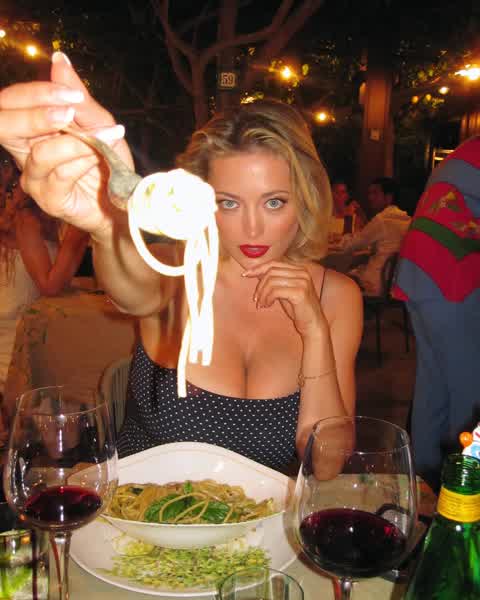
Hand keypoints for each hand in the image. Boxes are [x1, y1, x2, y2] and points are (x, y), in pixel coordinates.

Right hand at [0, 52, 131, 239]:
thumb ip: (77, 97)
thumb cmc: (108, 163)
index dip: (37, 93)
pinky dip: (85, 160)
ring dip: (79, 141)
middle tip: (72, 111)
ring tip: (107, 136)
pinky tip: (103, 156)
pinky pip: (61, 174)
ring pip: (41, 153)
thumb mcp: (98, 123)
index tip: (72, 92)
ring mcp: (34, 178)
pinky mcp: (48, 199)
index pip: (10, 102)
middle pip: (3, 125)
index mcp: (30, 129)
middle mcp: (24, 152)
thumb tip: (59, 60)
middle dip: (37, 113)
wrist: (124, 202)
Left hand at [243, 261, 328, 339]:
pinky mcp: (300, 292)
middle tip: (256, 298)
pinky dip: (267, 298)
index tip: (245, 275)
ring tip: (262, 304)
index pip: (274, 263)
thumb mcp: (284, 291)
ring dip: (262, 294)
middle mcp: (302, 272)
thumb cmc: (298, 309)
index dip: (258, 268)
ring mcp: (302, 281)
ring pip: (271, 281)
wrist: (312, 324)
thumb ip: (274, 280)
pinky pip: (275, 291)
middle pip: (271, 271)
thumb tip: (256, 272)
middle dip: (259, 285)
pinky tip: (267, 305)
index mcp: (299, 269)